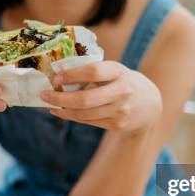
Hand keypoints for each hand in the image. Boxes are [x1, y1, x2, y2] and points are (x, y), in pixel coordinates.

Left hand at [40, 61, 162, 133]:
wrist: (151, 105)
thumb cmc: (124, 82)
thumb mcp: (115, 71)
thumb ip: (94, 71)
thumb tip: (59, 74)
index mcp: (119, 72)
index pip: (93, 72)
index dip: (72, 75)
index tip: (55, 78)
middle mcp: (122, 91)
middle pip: (85, 99)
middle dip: (60, 98)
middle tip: (44, 95)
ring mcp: (120, 111)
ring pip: (84, 114)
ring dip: (62, 110)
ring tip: (49, 104)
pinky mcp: (117, 125)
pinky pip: (88, 121)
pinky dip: (71, 117)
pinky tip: (61, 112)